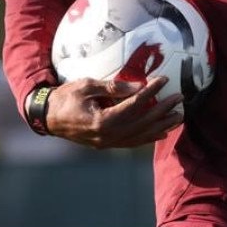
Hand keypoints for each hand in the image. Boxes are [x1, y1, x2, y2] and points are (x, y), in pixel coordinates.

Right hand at [44, 75, 183, 149]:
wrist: (47, 118)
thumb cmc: (65, 98)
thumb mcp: (86, 85)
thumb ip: (113, 87)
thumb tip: (139, 87)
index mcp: (101, 120)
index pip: (133, 105)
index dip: (150, 92)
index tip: (164, 81)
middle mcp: (107, 135)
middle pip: (141, 122)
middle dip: (163, 110)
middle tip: (179, 99)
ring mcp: (107, 143)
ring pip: (140, 136)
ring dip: (161, 126)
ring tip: (178, 116)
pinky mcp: (106, 145)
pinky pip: (132, 142)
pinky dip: (148, 138)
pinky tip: (162, 132)